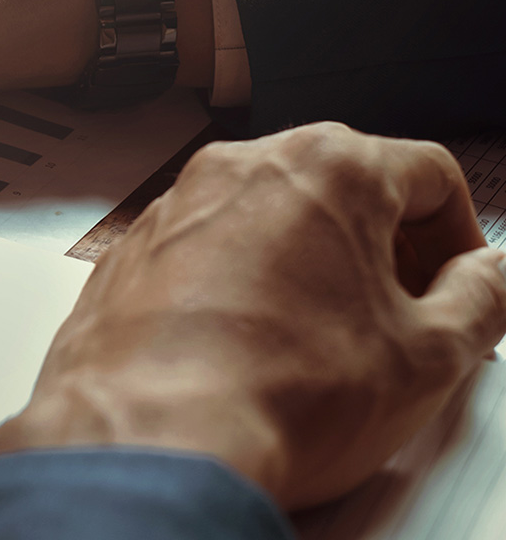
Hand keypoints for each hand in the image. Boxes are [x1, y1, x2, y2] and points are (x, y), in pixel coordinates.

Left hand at [0, 123, 505, 509]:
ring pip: (269, 217)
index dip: (460, 238)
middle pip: (343, 188)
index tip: (461, 286)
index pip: (429, 174)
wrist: (152, 435)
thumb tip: (491, 278)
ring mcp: (176, 205)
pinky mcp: (132, 251)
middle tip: (403, 317)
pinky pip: (207, 251)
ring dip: (310, 266)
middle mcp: (242, 168)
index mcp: (328, 167)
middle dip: (385, 249)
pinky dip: (240, 286)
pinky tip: (255, 348)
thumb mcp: (428, 356)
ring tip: (326, 341)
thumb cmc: (277, 393)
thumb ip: (482, 300)